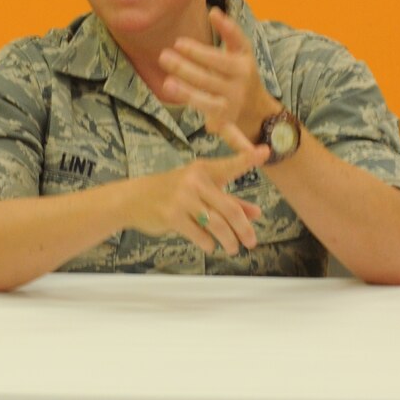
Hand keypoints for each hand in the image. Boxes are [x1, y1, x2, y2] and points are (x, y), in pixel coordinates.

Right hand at [127, 130, 268, 255]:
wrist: (133, 198)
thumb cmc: (171, 192)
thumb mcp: (199, 190)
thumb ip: (229, 200)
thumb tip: (256, 213)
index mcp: (204, 170)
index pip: (230, 165)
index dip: (248, 158)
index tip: (265, 152)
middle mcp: (195, 181)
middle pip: (230, 208)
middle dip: (244, 229)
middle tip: (252, 242)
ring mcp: (183, 198)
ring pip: (217, 225)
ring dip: (229, 240)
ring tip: (234, 248)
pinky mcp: (172, 216)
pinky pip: (200, 235)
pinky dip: (209, 243)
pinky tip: (210, 245)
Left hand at [159, 7, 277, 142]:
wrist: (259, 111)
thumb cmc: (242, 74)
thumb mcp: (242, 52)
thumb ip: (230, 32)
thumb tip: (213, 11)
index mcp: (243, 65)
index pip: (219, 58)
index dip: (198, 51)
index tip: (178, 42)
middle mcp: (239, 85)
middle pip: (208, 77)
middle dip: (184, 67)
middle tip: (163, 56)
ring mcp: (232, 105)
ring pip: (207, 100)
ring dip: (187, 92)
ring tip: (167, 83)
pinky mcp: (225, 121)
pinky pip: (213, 120)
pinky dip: (211, 124)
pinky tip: (196, 120)